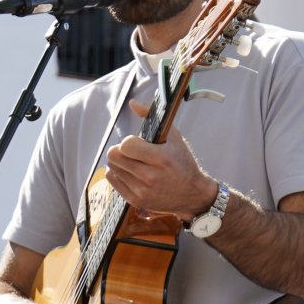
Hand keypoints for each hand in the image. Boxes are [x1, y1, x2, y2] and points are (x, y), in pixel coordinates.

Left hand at [104, 102, 217, 221]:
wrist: (191, 194)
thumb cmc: (182, 163)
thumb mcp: (174, 137)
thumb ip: (152, 117)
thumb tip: (132, 103)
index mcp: (161, 158)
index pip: (126, 145)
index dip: (128, 141)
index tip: (136, 143)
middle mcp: (150, 176)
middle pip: (114, 156)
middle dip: (120, 150)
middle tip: (130, 152)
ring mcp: (142, 190)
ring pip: (112, 168)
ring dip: (120, 162)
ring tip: (132, 162)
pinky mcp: (135, 200)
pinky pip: (112, 180)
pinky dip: (118, 173)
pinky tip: (130, 172)